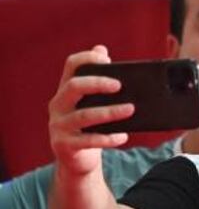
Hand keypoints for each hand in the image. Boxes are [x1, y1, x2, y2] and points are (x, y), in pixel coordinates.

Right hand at [48, 45, 131, 175]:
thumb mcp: (92, 102)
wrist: (76, 160)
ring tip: (130, 109)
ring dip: (110, 112)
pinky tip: (123, 136)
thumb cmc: (89, 126)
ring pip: (84, 115)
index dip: (88, 58)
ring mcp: (58, 125)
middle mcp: (58, 105)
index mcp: (66, 90)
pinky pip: (88, 140)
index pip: (71, 65)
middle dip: (98, 83)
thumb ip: (97, 78)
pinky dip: (108, 138)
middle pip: (74, 86)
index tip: (108, 59)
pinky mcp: (64, 145)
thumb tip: (102, 47)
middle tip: (120, 86)